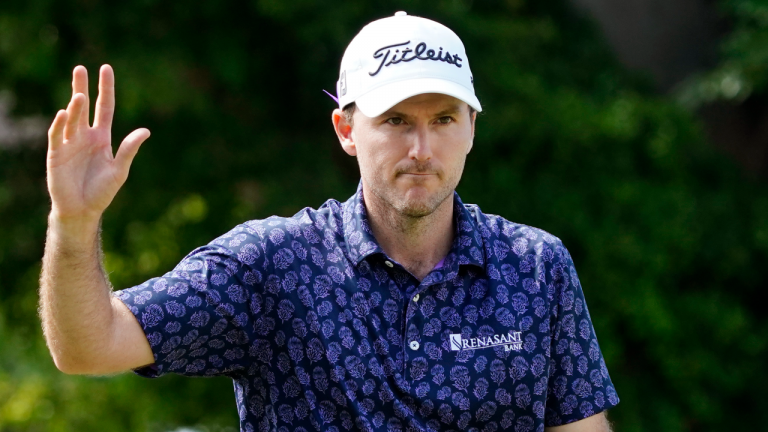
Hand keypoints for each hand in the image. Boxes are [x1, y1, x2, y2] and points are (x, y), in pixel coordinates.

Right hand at [47, 65, 149, 221]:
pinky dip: (60, 125)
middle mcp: (84, 136)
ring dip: (74, 107)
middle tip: (81, 68)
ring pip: (71, 119)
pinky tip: (64, 114)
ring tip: (79, 95)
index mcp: (101, 137)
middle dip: (81, 87)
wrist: (82, 210)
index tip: (105, 69)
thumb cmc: (102, 191)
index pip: (103, 107)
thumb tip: (146, 131)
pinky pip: (57, 136)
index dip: (105, 89)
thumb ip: (129, 150)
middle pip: (83, 107)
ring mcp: (69, 144)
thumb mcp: (120, 169)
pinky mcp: (56, 154)